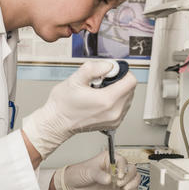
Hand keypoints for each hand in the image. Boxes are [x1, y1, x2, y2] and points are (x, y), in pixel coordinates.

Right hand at [22, 61, 136, 158]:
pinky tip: (100, 100)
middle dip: (118, 81)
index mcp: (107, 100)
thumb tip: (109, 66)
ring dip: (117, 91)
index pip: (131, 81)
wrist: (57, 122)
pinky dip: (115, 101)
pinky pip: (123, 107)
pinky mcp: (113, 124)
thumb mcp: (75, 78)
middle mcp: (114, 112)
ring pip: (128, 98)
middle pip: (130, 89)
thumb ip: (94, 68)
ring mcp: (115, 120)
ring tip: (99, 92)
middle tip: (100, 82)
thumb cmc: (63, 104)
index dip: (121, 72)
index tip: (110, 73)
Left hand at [53, 151, 138, 189]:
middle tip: (119, 183)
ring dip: (133, 182)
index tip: (119, 175)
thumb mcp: (88, 172)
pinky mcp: (117, 188)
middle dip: (128, 176)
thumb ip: (99, 175)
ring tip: (125, 188)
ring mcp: (117, 178)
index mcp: (109, 158)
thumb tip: (109, 179)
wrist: (72, 188)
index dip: (123, 167)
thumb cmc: (78, 174)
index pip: (122, 160)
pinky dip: (133, 188)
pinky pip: (131, 187)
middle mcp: (115, 167)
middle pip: (131, 168)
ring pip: (134, 177)